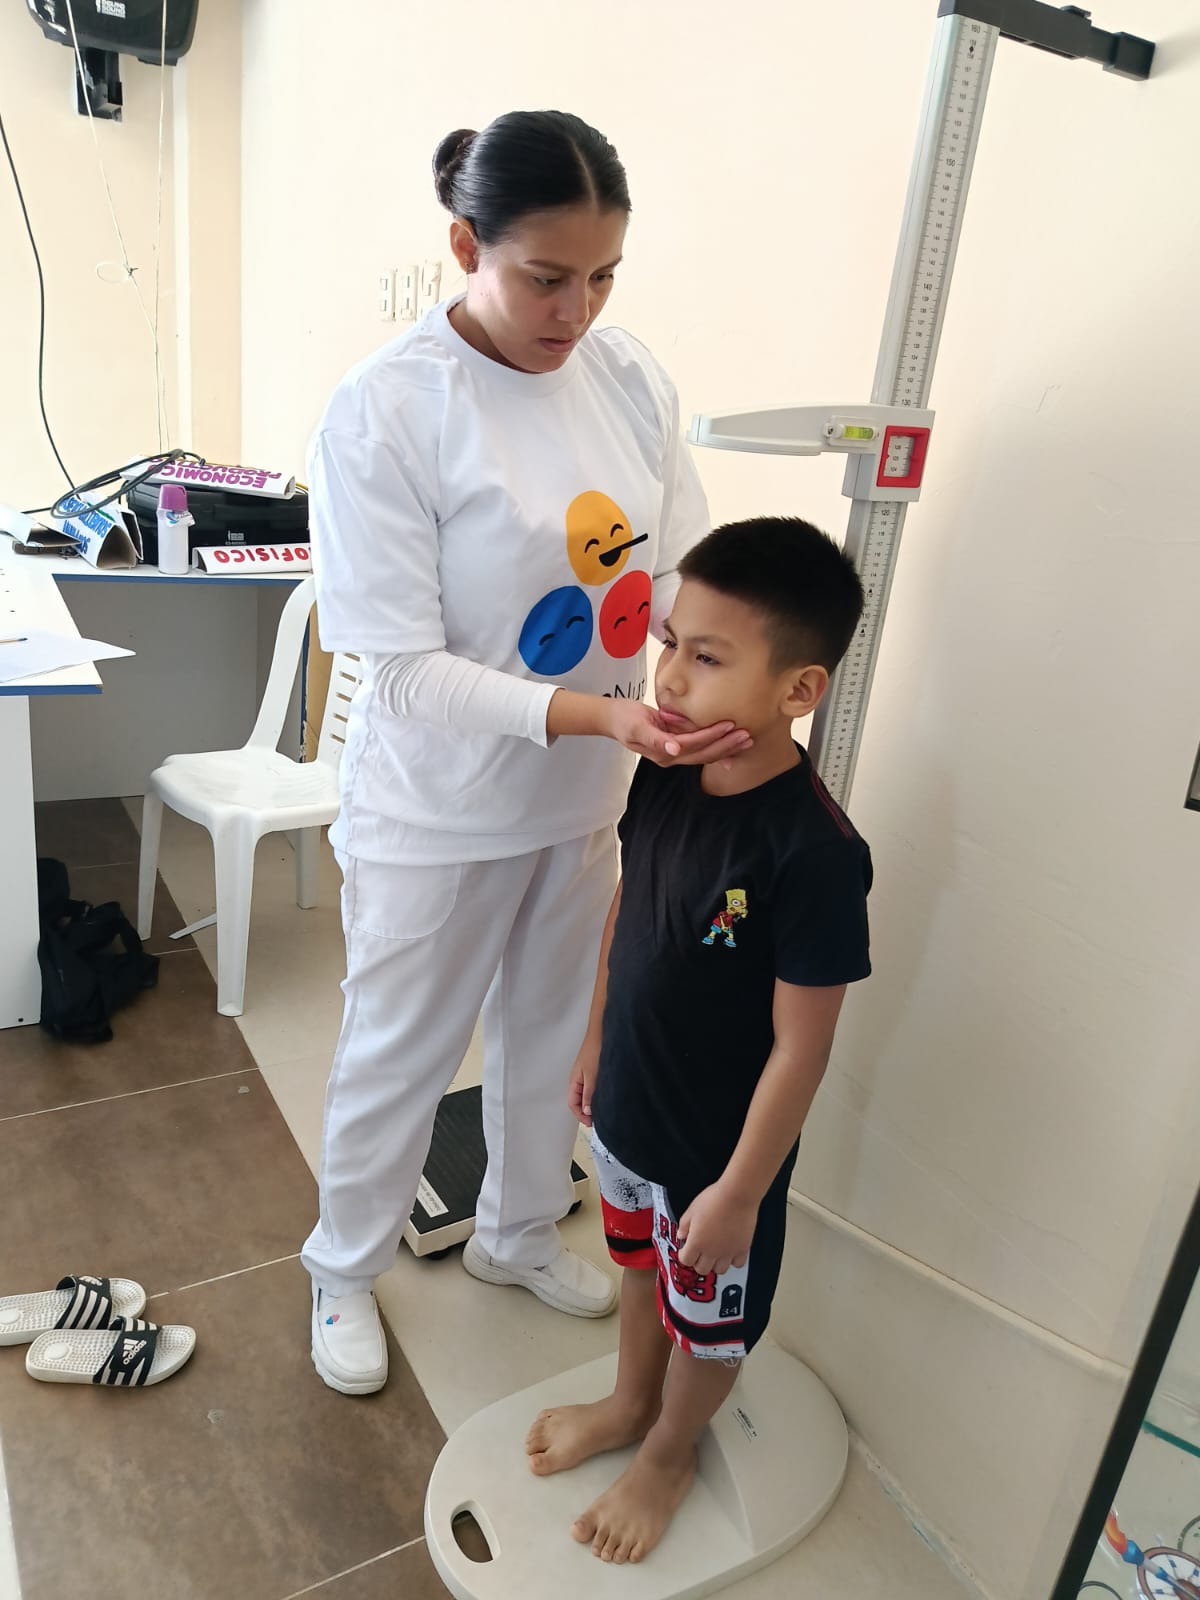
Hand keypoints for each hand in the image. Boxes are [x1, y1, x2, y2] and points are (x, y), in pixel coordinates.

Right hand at [568, 1039, 600, 1127]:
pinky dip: (598, 1096)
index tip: (592, 1123)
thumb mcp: (592, 1075)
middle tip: (599, 1121)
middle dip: (586, 1113)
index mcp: (574, 1082)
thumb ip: (589, 1094)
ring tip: (603, 1112)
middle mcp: (578, 1081)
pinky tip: (606, 1098)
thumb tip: (587, 1111)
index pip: (573, 1104)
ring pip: (587, 1096)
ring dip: (593, 1105)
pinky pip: (593, 1089)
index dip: (580, 1115)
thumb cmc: (594, 1051)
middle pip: (579, 1102)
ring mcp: (586, 1077)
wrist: (601, 1034)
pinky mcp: (594, 1073)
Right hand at [605, 699, 751, 767]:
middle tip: (747, 736)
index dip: (711, 736)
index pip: (693, 744)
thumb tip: (673, 750)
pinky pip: (701, 749)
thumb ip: (655, 739)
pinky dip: (718, 748)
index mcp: (663, 752)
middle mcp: (671, 756)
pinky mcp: (677, 745)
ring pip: (705, 754)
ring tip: (746, 740)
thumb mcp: (636, 726)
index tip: (729, 726)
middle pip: (704, 754)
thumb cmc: (624, 719)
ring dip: (726, 748)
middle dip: (726, 746)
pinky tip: (733, 749)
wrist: (614, 719)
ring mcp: (675, 753)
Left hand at [676, 1183, 757, 1275]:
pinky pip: (737, 1264)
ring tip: (714, 1253)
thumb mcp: (692, 1209)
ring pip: (719, 1270)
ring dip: (715, 1264)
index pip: (685, 1260)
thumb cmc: (715, 1198)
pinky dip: (733, 1261)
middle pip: (701, 1269)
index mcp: (697, 1242)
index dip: (684, 1255)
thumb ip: (684, 1225)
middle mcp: (712, 1251)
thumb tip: (681, 1235)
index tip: (685, 1249)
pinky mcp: (742, 1248)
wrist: (737, 1195)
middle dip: (698, 1262)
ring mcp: (728, 1252)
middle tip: (699, 1252)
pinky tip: (730, 1251)